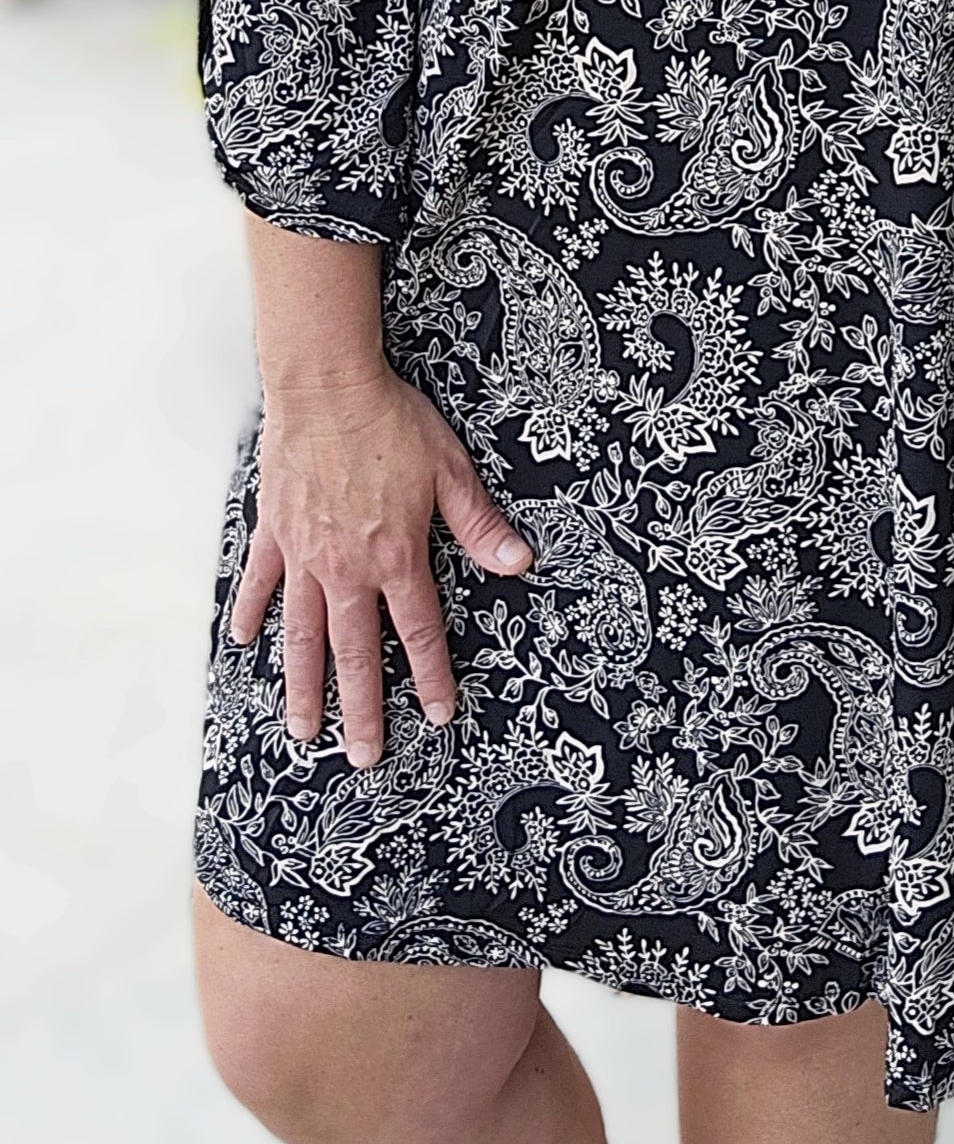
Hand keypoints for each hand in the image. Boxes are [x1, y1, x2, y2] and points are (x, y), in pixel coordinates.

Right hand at [229, 364, 534, 767]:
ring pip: (302, 634)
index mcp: (394, 556)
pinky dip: (252, 611)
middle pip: (355, 653)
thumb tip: (518, 562)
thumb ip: (479, 523)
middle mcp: (345, 568)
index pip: (419, 631)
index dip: (432, 676)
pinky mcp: (274, 531)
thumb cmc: (389, 421)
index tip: (438, 715)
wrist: (326, 387)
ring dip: (303, 685)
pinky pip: (261, 581)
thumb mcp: (450, 470)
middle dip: (361, 710)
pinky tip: (245, 640)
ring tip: (302, 729)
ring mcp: (303, 554)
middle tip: (362, 756)